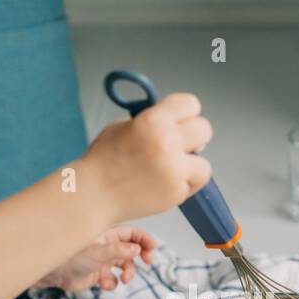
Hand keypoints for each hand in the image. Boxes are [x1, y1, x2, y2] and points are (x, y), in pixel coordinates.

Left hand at [33, 226, 158, 292]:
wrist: (54, 275)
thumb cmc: (69, 257)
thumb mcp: (98, 252)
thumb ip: (118, 251)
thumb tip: (137, 249)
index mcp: (107, 235)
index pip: (131, 233)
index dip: (144, 239)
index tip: (152, 248)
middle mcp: (107, 246)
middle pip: (132, 249)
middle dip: (141, 256)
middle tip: (147, 263)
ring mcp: (103, 261)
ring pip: (125, 266)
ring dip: (128, 273)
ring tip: (123, 279)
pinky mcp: (99, 275)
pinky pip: (113, 279)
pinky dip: (112, 284)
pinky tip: (104, 284)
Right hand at [81, 92, 212, 221]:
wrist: (93, 194)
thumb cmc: (104, 161)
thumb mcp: (123, 126)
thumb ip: (152, 120)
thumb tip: (175, 123)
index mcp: (153, 120)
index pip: (190, 104)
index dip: (185, 112)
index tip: (180, 120)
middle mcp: (167, 142)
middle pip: (204, 129)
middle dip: (194, 137)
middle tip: (181, 145)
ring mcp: (174, 170)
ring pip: (204, 163)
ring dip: (192, 165)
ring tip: (171, 169)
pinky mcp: (176, 193)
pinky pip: (193, 184)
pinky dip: (183, 185)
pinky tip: (164, 183)